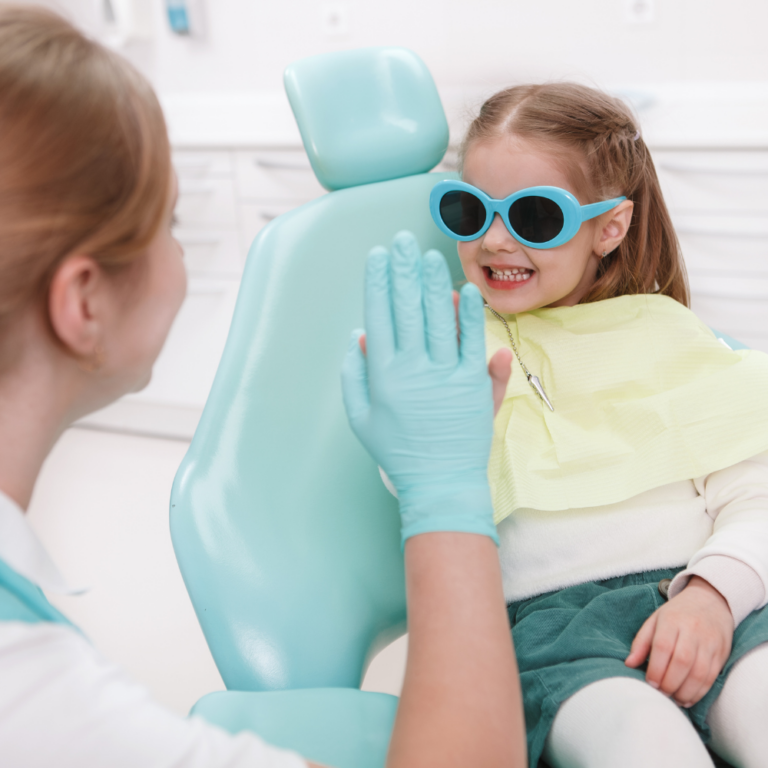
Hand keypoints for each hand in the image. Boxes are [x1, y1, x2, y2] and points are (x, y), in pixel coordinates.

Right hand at [342, 231, 498, 543]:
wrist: (439, 482)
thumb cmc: (397, 451)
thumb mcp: (361, 418)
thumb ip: (355, 376)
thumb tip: (359, 335)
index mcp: (383, 375)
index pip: (379, 316)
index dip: (378, 283)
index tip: (378, 257)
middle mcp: (412, 369)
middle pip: (407, 309)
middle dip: (404, 271)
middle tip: (402, 242)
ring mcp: (444, 375)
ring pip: (438, 318)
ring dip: (433, 283)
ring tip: (430, 256)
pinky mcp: (473, 384)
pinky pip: (470, 342)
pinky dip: (468, 315)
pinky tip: (464, 290)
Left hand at [625, 576, 733, 706]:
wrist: (711, 601)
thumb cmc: (677, 614)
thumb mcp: (655, 620)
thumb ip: (641, 642)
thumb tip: (629, 664)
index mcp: (672, 620)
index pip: (663, 647)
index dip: (656, 669)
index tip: (650, 683)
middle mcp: (692, 630)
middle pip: (682, 662)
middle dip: (670, 683)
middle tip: (661, 694)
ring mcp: (710, 642)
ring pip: (699, 673)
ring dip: (685, 692)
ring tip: (674, 699)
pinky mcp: (722, 653)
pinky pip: (712, 677)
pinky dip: (699, 692)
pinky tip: (688, 698)